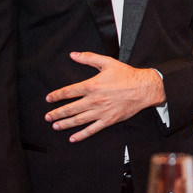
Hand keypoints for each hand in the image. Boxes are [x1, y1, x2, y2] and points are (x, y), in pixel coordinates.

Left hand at [44, 52, 165, 142]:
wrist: (144, 88)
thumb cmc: (127, 76)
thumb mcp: (108, 62)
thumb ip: (89, 58)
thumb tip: (74, 55)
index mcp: (92, 85)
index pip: (69, 92)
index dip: (57, 96)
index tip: (49, 99)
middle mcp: (94, 100)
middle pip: (70, 108)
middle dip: (56, 113)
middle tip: (48, 117)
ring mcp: (101, 111)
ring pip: (78, 120)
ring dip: (65, 124)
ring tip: (56, 126)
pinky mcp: (108, 120)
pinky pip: (92, 129)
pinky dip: (81, 135)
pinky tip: (73, 138)